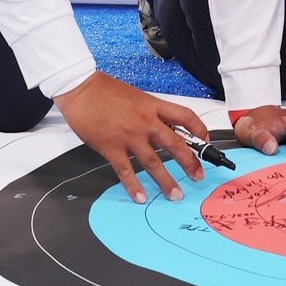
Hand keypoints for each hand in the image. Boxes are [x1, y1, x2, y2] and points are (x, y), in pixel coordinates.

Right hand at [54, 71, 205, 203]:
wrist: (80, 88)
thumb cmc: (104, 90)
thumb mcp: (136, 96)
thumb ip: (148, 113)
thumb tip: (159, 128)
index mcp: (153, 106)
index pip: (185, 117)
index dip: (200, 130)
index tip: (205, 141)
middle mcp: (145, 121)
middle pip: (176, 144)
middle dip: (190, 163)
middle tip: (197, 176)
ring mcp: (129, 135)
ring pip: (154, 162)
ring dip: (166, 181)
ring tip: (175, 194)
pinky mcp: (111, 147)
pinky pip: (126, 171)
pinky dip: (134, 186)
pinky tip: (140, 196)